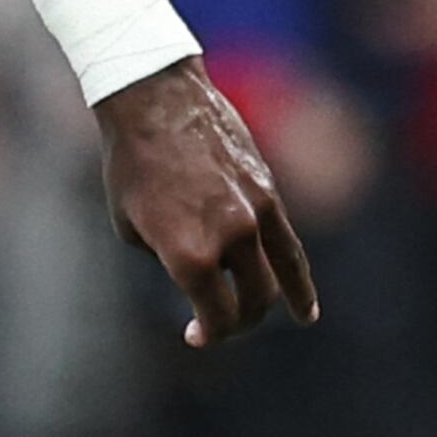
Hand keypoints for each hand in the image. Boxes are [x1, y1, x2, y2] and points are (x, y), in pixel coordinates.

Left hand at [98, 59, 316, 346]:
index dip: (209, 334)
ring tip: (281, 323)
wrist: (155, 102)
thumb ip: (167, 258)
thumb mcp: (131, 227)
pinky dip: (300, 282)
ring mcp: (254, 215)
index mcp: (188, 254)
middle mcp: (228, 239)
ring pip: (277, 279)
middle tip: (220, 324)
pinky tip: (306, 310)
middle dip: (236, 323)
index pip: (216, 317)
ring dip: (270, 305)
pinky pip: (291, 248)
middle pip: (250, 304)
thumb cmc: (130, 165)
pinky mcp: (269, 193)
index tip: (195, 334)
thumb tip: (194, 275)